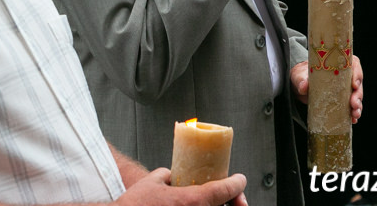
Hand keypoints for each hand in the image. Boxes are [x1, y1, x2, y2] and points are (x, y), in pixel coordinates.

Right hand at [115, 168, 247, 205]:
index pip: (224, 191)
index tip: (240, 180)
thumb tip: (173, 174)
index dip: (236, 184)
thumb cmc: (135, 205)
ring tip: (221, 203)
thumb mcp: (152, 181)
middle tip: (237, 199)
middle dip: (235, 203)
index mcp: (192, 201)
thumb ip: (167, 175)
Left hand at [291, 56, 363, 123]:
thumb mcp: (300, 75)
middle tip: (353, 104)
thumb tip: (303, 87)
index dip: (357, 75)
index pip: (353, 65)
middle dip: (358, 95)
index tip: (354, 85)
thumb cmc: (302, 74)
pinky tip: (353, 120)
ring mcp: (344, 89)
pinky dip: (353, 113)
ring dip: (358, 106)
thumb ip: (301, 79)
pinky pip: (351, 107)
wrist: (299, 84)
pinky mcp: (341, 100)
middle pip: (357, 84)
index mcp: (338, 64)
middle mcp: (344, 76)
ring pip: (357, 96)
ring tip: (355, 115)